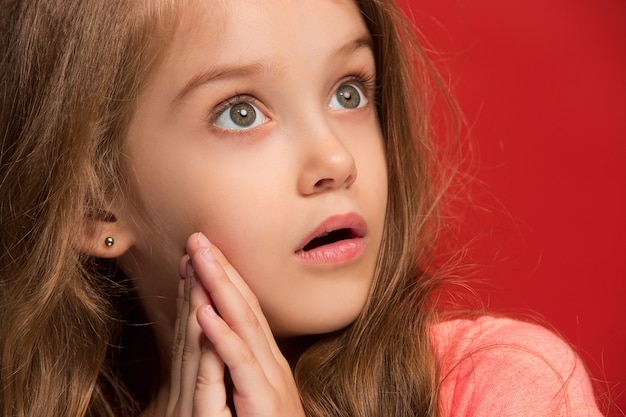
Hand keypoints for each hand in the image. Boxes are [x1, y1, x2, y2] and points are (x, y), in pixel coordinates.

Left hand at [166, 232, 304, 416]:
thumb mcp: (252, 394)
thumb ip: (238, 367)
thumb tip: (218, 336)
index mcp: (264, 360)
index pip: (243, 310)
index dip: (223, 279)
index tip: (202, 253)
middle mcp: (270, 362)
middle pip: (245, 307)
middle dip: (221, 270)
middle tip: (198, 238)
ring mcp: (269, 379)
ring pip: (243, 325)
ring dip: (220, 289)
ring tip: (200, 258)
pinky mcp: (263, 399)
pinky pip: (240, 362)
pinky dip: (222, 335)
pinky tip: (204, 311)